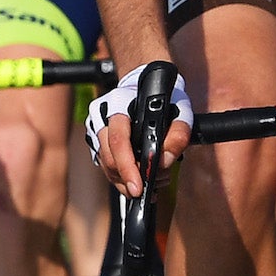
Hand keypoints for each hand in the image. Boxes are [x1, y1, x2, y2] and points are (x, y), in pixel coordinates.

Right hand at [85, 64, 194, 196]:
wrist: (146, 87)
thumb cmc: (164, 99)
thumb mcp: (180, 109)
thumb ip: (179, 133)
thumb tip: (165, 161)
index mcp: (119, 104)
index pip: (118, 139)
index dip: (127, 165)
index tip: (139, 186)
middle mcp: (101, 117)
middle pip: (109, 157)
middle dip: (129, 178)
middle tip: (152, 188)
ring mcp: (95, 130)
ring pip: (106, 166)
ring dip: (127, 181)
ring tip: (153, 182)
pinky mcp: (97, 142)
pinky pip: (106, 166)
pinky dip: (123, 177)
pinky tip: (140, 179)